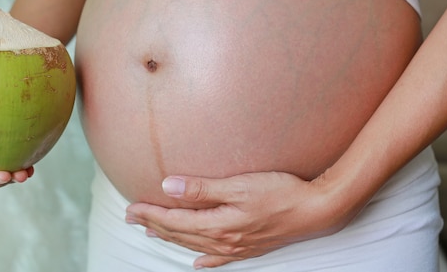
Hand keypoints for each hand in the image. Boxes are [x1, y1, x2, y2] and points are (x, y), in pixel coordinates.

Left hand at [125, 171, 355, 268]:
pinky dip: (203, 259)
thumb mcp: (238, 185)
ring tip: (153, 232)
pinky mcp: (249, 248)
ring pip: (194, 244)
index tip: (131, 207)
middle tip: (131, 217)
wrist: (315, 210)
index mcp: (217, 224)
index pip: (173, 220)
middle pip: (180, 233)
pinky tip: (196, 262)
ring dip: (171, 238)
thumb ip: (202, 188)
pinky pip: (218, 259)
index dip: (150, 213)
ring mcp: (236, 247)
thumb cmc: (278, 192)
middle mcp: (223, 240)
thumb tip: (168, 186)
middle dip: (153, 224)